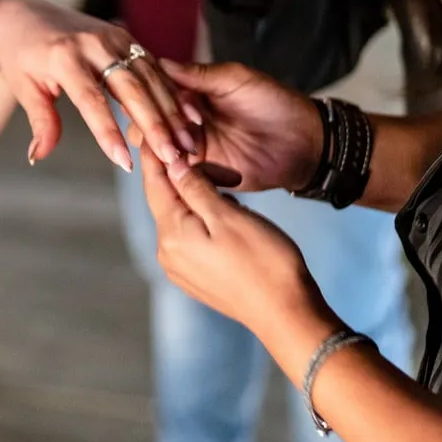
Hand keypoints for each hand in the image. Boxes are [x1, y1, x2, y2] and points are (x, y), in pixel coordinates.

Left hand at [0, 0, 202, 172]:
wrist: (25, 14)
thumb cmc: (21, 55)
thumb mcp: (24, 88)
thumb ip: (41, 121)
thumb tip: (39, 156)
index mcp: (64, 57)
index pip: (91, 99)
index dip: (108, 132)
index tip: (123, 162)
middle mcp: (93, 44)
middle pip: (131, 87)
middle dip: (154, 124)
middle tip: (171, 157)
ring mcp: (114, 38)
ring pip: (149, 78)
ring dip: (171, 112)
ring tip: (187, 145)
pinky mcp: (126, 38)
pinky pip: (154, 68)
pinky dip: (172, 93)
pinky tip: (189, 118)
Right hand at [138, 59, 324, 192]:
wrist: (304, 144)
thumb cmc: (275, 104)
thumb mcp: (237, 80)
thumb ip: (200, 74)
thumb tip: (161, 63)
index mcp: (194, 89)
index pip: (159, 89)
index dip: (153, 94)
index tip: (149, 99)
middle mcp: (187, 115)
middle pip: (154, 118)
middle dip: (153, 123)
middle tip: (159, 130)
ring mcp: (194, 143)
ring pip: (161, 144)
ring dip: (160, 146)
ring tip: (164, 149)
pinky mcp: (203, 169)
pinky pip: (178, 169)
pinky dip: (171, 168)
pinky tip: (168, 166)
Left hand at [139, 149, 326, 338]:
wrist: (287, 314)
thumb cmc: (264, 261)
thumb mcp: (229, 216)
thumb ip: (194, 188)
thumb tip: (170, 164)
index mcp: (171, 234)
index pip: (154, 182)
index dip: (157, 153)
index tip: (161, 128)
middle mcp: (167, 252)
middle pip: (167, 198)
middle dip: (192, 178)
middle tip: (232, 176)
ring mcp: (180, 267)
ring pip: (182, 217)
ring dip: (203, 199)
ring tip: (237, 201)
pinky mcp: (196, 277)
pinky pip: (192, 236)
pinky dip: (206, 220)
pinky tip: (232, 221)